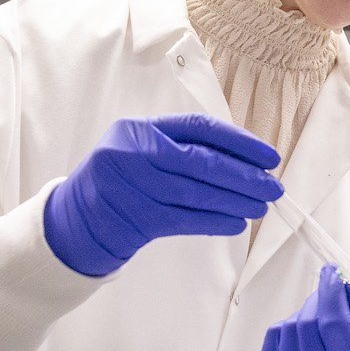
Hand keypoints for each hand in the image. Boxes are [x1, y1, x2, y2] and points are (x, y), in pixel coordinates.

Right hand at [43, 114, 282, 275]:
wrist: (75, 216)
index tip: (268, 157)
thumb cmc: (120, 177)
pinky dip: (215, 221)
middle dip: (245, 176)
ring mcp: (134, 187)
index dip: (239, 142)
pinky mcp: (136, 219)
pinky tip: (237, 222)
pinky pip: (186, 220)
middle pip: (203, 162)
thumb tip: (243, 159)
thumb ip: (181, 145)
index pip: (200, 128)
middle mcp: (135, 153)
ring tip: (262, 206)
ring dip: (236, 201)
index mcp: (139, 128)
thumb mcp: (140, 147)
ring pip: (198, 194)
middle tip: (273, 187)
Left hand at [257, 264, 349, 350]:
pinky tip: (300, 338)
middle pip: (309, 325)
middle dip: (318, 301)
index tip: (332, 274)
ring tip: (316, 323)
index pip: (335, 327)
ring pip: (288, 330)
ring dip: (303, 314)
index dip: (332, 294)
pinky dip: (286, 329)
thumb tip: (347, 287)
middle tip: (327, 296)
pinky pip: (271, 339)